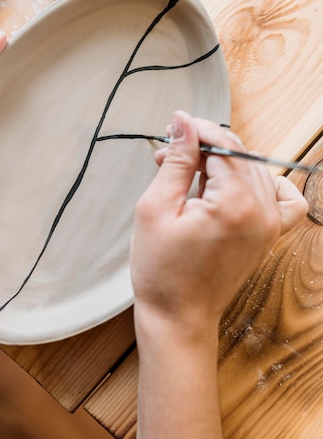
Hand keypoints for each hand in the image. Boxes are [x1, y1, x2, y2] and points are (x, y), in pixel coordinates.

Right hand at [130, 111, 307, 338]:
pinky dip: (262, 182)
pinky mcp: (270, 234)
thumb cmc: (161, 271)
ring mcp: (271, 224)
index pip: (222, 145)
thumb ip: (176, 160)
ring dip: (223, 161)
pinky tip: (236, 185)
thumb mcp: (156, 208)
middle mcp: (262, 211)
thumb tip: (183, 122)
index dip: (195, 130)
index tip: (172, 127)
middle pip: (239, 153)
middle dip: (203, 145)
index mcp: (235, 204)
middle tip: (168, 154)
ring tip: (189, 174)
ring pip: (255, 168)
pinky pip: (282, 197)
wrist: (178, 316)